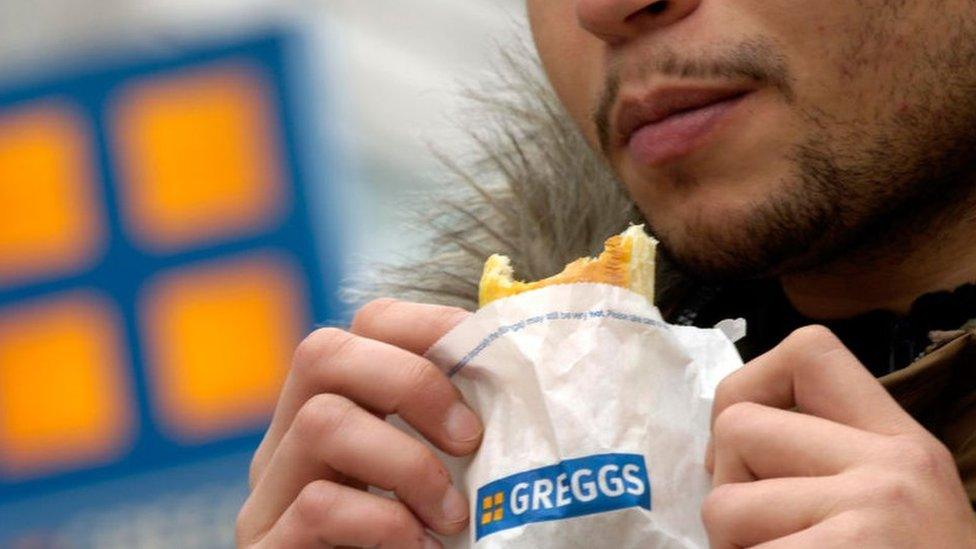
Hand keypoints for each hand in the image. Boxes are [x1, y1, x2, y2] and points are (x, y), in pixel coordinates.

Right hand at [236, 299, 481, 547]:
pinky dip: (385, 522)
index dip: (426, 325)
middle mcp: (288, 445)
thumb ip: (452, 437)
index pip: (361, 327)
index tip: (490, 360)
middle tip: (468, 438)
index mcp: (332, 413)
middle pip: (322, 351)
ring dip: (407, 463)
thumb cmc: (417, 546)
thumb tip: (524, 375)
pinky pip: (321, 507)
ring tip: (451, 515)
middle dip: (410, 381)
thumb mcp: (435, 482)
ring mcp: (269, 498)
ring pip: (321, 422)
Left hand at [703, 325, 975, 547]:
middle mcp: (895, 469)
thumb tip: (724, 436)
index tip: (748, 451)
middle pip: (738, 427)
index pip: (806, 351)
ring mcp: (872, 518)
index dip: (748, 389)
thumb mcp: (891, 509)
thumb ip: (825, 461)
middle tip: (771, 539)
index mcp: (904, 445)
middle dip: (729, 488)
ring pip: (722, 506)